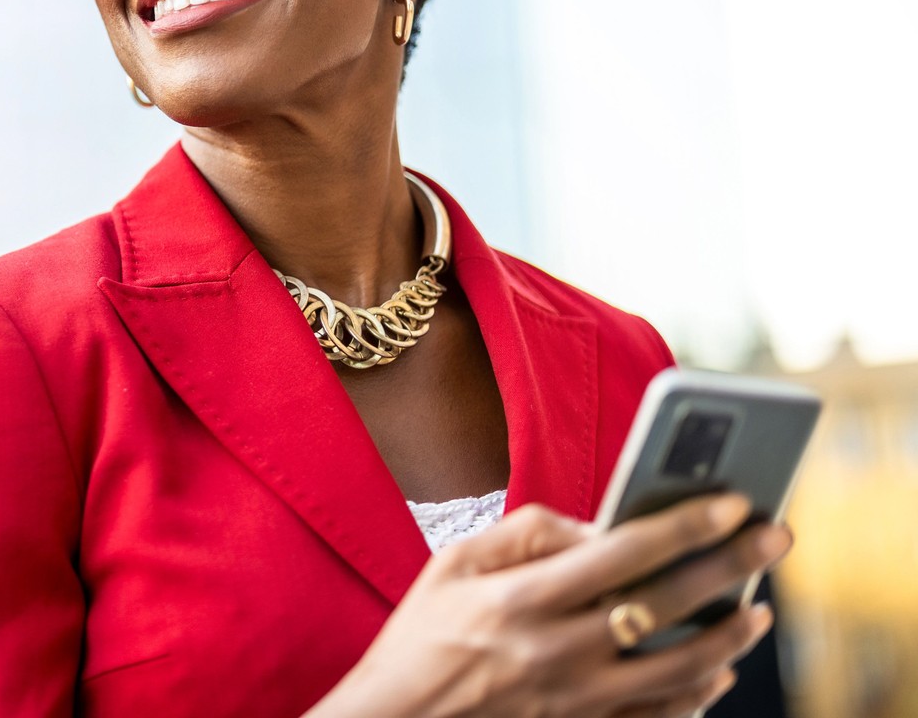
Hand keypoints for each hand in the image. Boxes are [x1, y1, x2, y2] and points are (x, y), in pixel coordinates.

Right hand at [313, 493, 790, 717]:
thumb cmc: (420, 637)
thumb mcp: (452, 564)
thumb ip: (524, 533)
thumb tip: (593, 525)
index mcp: (521, 599)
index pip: (623, 552)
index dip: (683, 524)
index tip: (732, 501)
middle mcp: (556, 651)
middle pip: (665, 605)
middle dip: (730, 565)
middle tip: (777, 536)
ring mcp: (575, 700)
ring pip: (679, 671)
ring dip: (729, 637)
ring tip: (759, 609)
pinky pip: (658, 717)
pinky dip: (698, 694)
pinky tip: (719, 669)